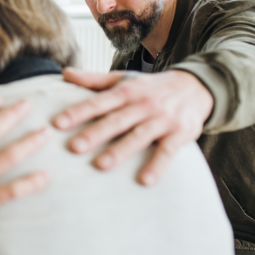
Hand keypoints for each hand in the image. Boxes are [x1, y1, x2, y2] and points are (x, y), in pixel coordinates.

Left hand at [53, 68, 212, 185]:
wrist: (196, 86)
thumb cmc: (150, 87)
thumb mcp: (124, 80)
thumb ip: (93, 80)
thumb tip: (63, 73)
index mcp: (126, 91)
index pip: (98, 102)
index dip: (78, 112)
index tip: (58, 123)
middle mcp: (143, 104)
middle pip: (116, 120)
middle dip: (95, 133)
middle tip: (74, 147)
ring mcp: (162, 119)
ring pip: (139, 136)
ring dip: (120, 150)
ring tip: (101, 165)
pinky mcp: (180, 133)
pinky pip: (168, 151)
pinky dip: (157, 166)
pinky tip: (145, 181)